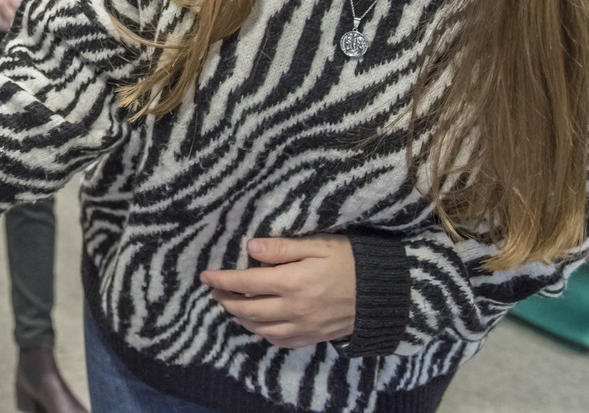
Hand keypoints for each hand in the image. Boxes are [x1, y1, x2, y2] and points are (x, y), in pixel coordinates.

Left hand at [199, 235, 355, 348]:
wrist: (384, 293)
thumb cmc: (351, 261)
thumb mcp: (318, 245)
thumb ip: (282, 248)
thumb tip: (250, 248)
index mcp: (293, 283)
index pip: (246, 284)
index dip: (222, 280)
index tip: (205, 276)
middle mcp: (294, 309)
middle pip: (248, 310)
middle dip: (225, 300)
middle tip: (213, 291)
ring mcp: (303, 327)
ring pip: (260, 329)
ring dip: (240, 318)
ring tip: (229, 306)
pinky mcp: (313, 337)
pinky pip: (280, 342)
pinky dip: (262, 334)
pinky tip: (257, 325)